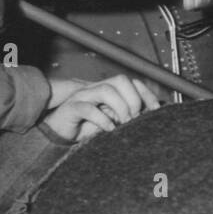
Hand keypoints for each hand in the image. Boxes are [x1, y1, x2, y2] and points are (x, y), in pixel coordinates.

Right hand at [43, 74, 159, 142]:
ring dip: (119, 107)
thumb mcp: (110, 122)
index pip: (133, 82)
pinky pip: (88, 108)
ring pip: (106, 90)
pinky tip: (108, 129)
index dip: (146, 94)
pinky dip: (101, 119)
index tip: (155, 109)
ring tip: (122, 123)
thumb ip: (124, 117)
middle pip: (121, 80)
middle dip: (133, 99)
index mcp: (109, 90)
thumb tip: (146, 118)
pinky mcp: (72, 108)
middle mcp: (97, 89)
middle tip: (133, 118)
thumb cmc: (84, 127)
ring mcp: (84, 96)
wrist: (58, 133)